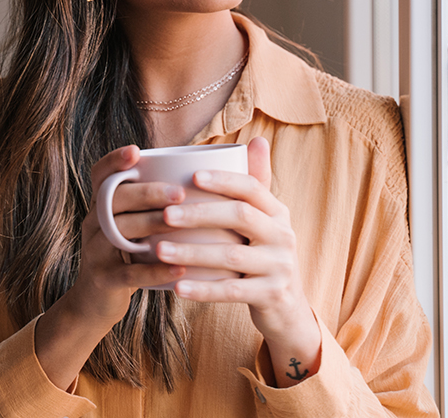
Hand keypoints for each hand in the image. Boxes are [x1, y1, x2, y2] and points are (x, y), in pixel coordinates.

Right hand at [65, 144, 187, 324]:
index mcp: (100, 206)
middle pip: (113, 200)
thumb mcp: (130, 227)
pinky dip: (155, 270)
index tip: (136, 151)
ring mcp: (95, 252)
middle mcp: (93, 224)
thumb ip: (150, 205)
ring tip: (181, 223)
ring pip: (119, 232)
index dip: (114, 160)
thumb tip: (194, 178)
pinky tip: (180, 268)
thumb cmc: (127, 257)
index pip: (100, 175)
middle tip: (179, 193)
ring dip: (151, 225)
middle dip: (147, 193)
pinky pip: (129, 273)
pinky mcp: (103, 280)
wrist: (95, 304)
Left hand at [153, 137, 320, 384]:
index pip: (252, 187)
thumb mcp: (265, 221)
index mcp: (278, 212)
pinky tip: (177, 286)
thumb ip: (256, 184)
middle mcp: (283, 236)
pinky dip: (203, 289)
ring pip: (231, 256)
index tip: (191, 176)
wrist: (288, 308)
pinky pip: (232, 291)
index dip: (223, 180)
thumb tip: (257, 139)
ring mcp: (280, 267)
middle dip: (199, 213)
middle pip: (240, 216)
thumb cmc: (264, 255)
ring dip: (192, 252)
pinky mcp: (272, 296)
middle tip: (164, 214)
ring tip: (159, 250)